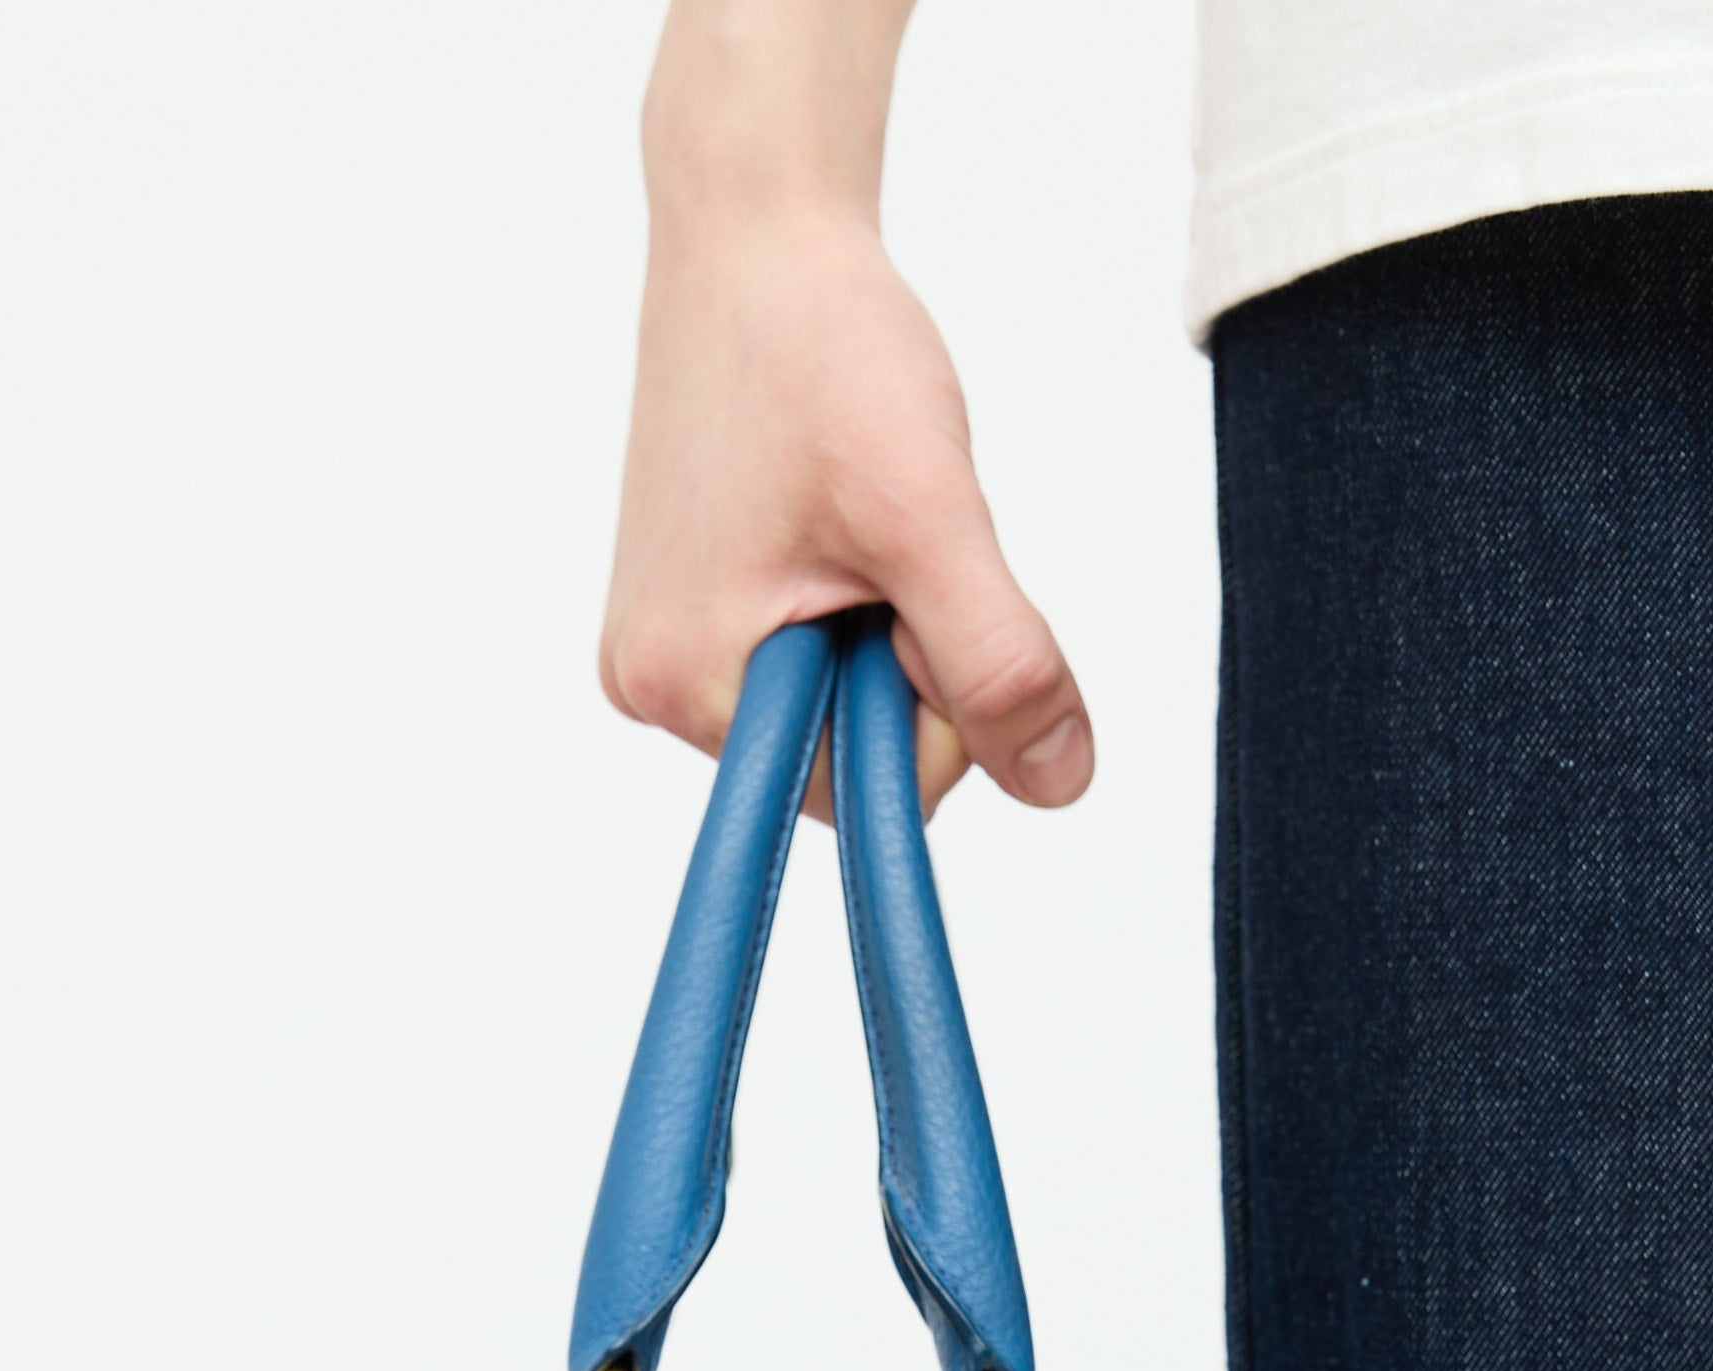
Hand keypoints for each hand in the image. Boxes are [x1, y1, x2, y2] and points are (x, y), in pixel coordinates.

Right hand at [601, 2, 1091, 818]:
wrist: (757, 236)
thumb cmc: (824, 347)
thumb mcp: (932, 516)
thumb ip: (999, 662)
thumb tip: (1059, 783)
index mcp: (687, 684)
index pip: (864, 791)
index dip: (931, 696)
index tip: (912, 573)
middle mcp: (653, 689)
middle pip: (846, 752)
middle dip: (901, 656)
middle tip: (886, 530)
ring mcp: (662, 650)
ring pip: (835, 700)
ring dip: (881, 622)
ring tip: (853, 510)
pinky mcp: (686, 609)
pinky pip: (808, 653)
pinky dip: (851, 597)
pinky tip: (828, 517)